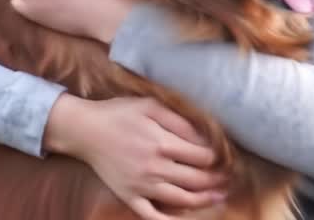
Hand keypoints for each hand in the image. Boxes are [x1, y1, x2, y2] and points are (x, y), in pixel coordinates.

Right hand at [44, 93, 227, 218]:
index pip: (202, 157)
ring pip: (182, 200)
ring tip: (219, 197)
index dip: (218, 158)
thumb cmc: (119, 114)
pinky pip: (153, 216)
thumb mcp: (151, 106)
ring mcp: (142, 186)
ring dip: (204, 200)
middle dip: (217, 181)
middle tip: (229, 180)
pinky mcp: (129, 196)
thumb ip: (179, 120)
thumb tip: (203, 136)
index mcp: (162, 143)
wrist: (84, 131)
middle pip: (197, 180)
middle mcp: (155, 167)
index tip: (226, 158)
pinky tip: (185, 219)